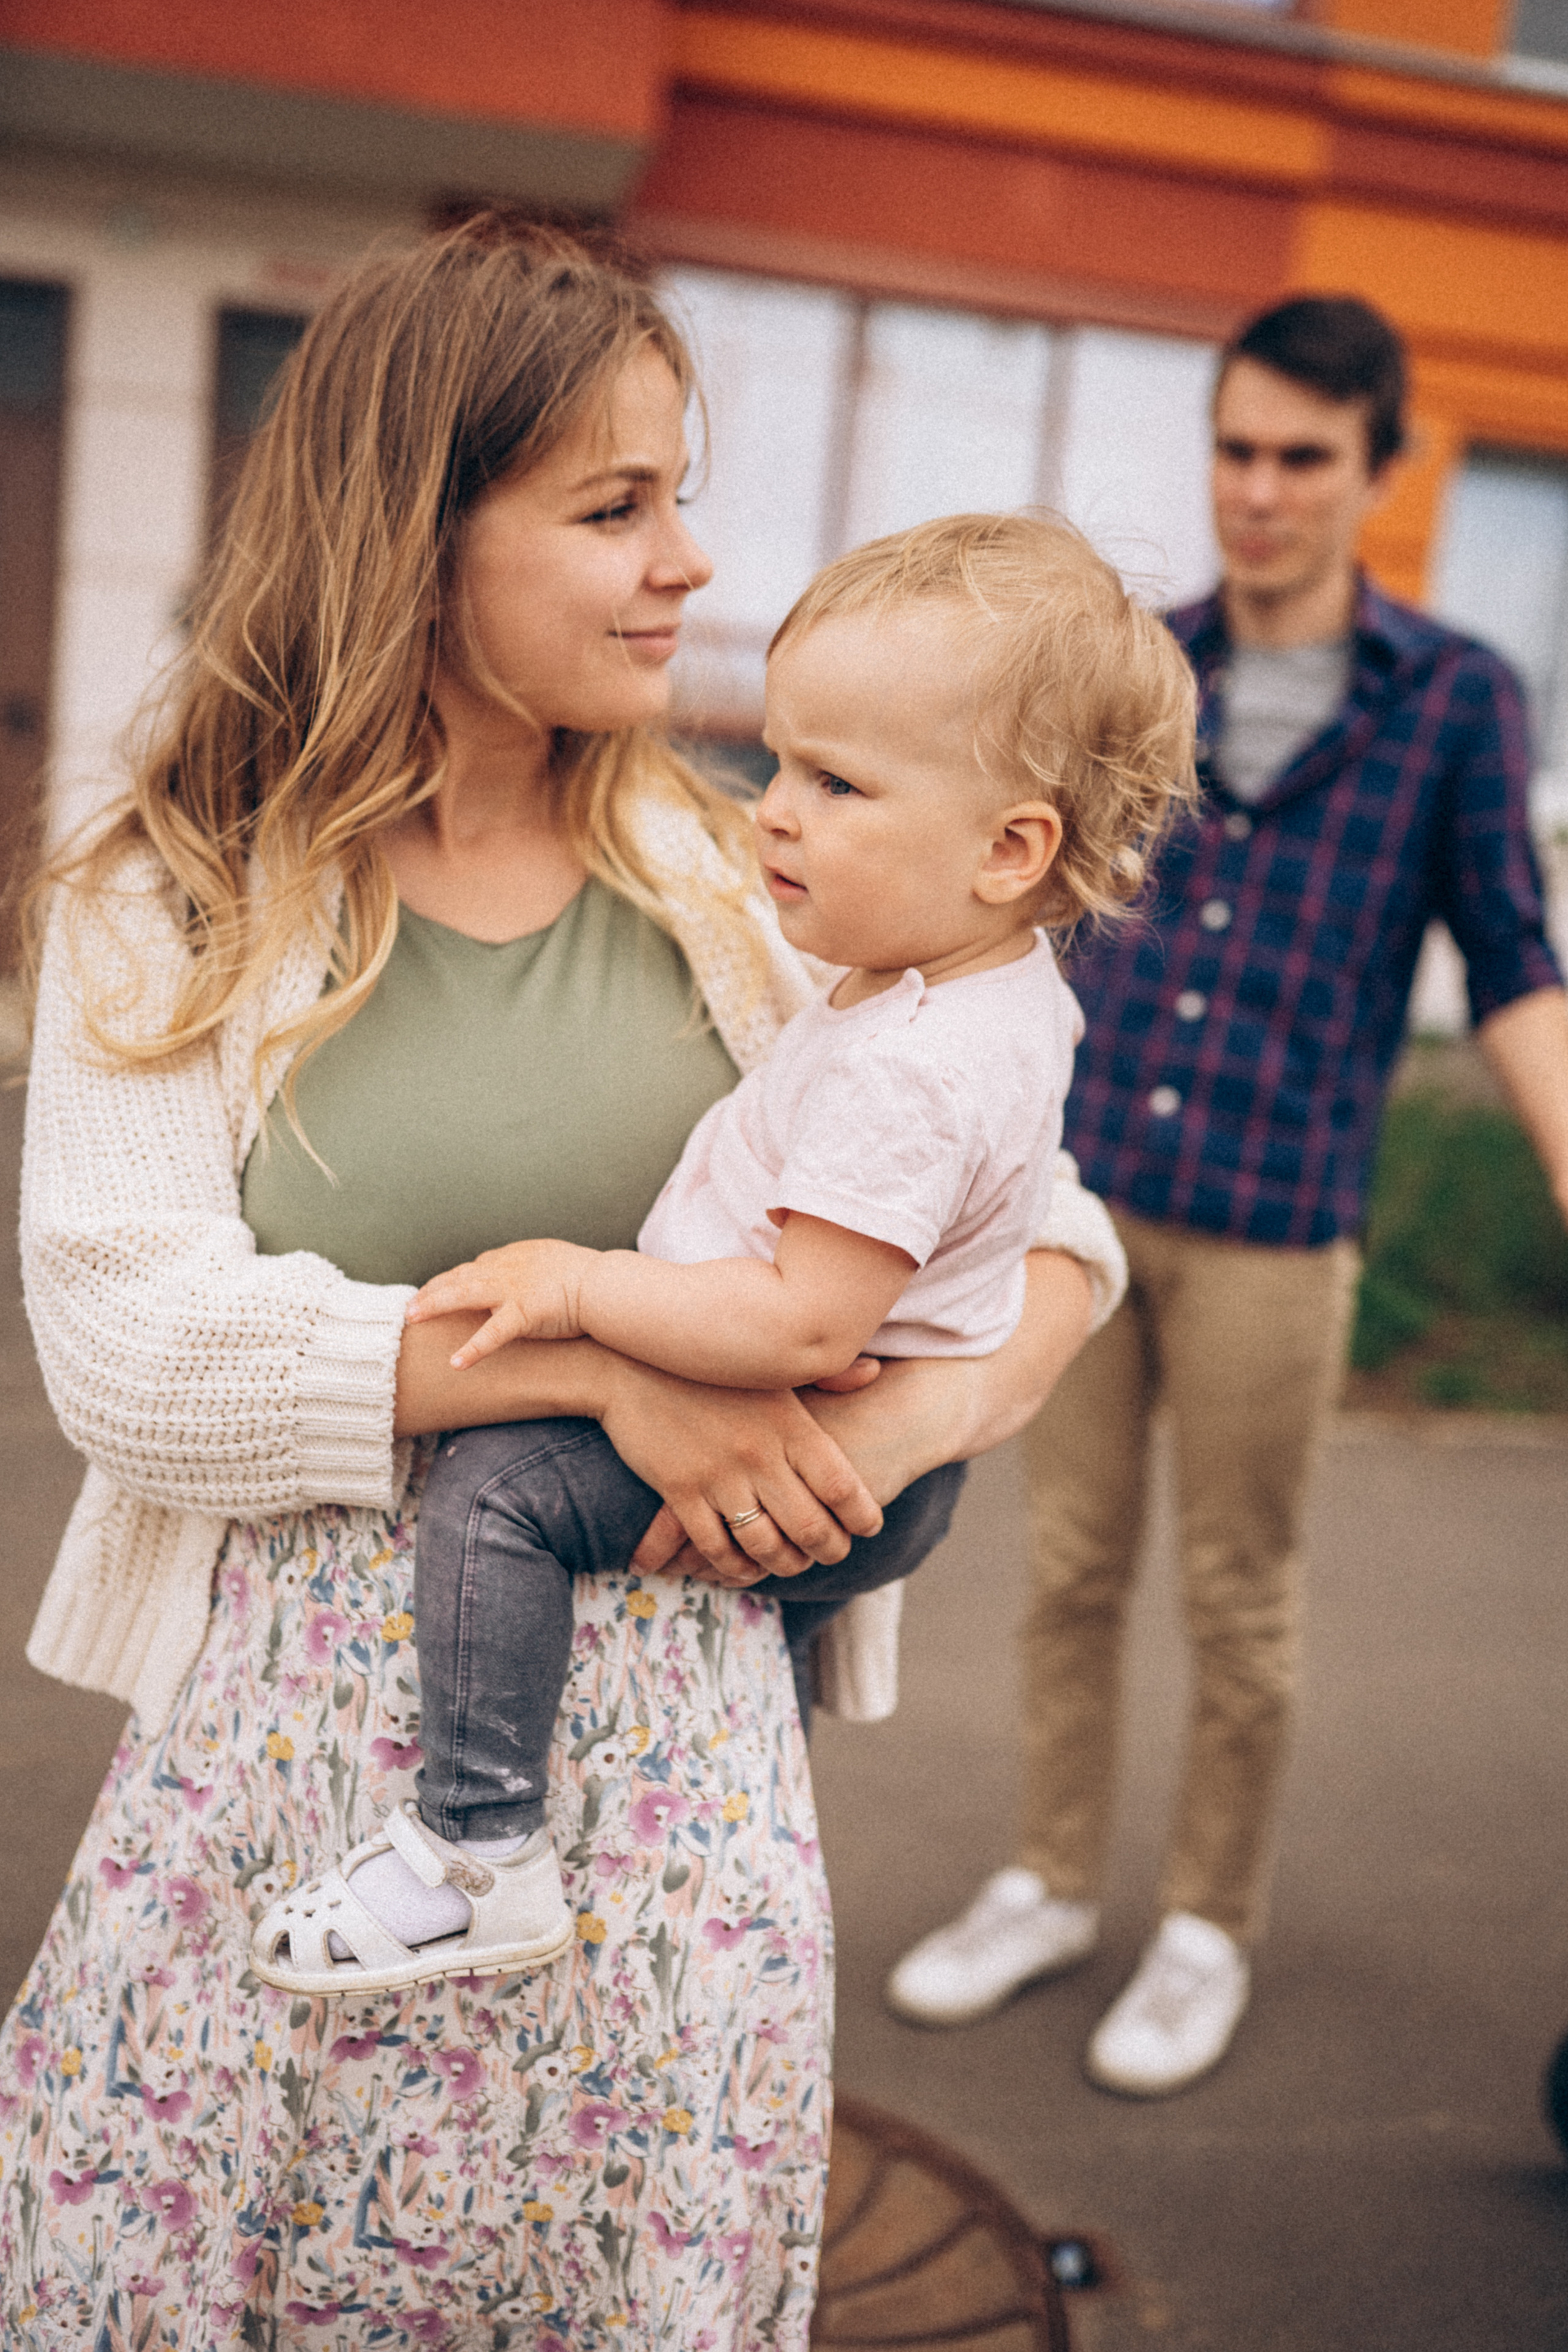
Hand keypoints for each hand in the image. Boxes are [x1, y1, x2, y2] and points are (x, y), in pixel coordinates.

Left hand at [408, 1239, 596, 1368]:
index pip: (471, 1269)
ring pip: (463, 1295)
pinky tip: (456, 1363)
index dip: (447, 1281)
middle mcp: (506, 1269)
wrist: (606, 1284)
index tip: (431, 1291)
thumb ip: (530, 1270)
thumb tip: (524, 1279)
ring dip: (435, 1305)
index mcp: (513, 1258)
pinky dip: (472, 1348)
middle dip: (430, 1291)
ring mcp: (512, 1289)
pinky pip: (492, 1333)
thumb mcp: (552, 1263)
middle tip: (408, 1307)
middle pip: (458, 1278)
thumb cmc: (587, 1277)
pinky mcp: (524, 1312)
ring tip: (412, 1319)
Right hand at [592, 1356, 882, 1586]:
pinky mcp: (680, 1492)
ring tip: (793, 1563)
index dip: (861, 1515)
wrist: (632, 1363)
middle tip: (835, 1553)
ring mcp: (719, 1476)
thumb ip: (828, 1374)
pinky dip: (733, 1565)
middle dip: (830, 1549)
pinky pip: (715, 1546)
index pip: (841, 1486)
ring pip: (765, 1545)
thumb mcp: (773, 1366)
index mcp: (789, 1423)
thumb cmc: (711, 1364)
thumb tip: (875, 1373)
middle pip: (810, 1526)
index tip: (869, 1526)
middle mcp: (759, 1455)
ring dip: (785, 1564)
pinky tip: (743, 1567)